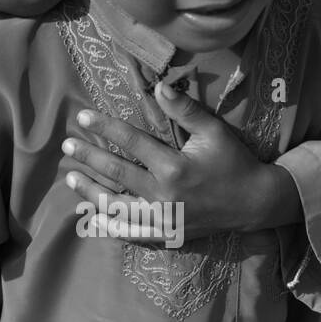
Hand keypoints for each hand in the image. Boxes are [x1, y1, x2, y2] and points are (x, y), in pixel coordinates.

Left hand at [62, 82, 299, 241]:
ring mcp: (163, 219)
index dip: (104, 128)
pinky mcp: (165, 234)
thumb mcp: (214, 131)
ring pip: (116, 206)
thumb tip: (158, 87)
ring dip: (90, 192)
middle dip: (89, 157)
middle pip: (116, 174)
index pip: (130, 142)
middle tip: (67, 146)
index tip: (83, 117)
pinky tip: (91, 217)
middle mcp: (164, 195)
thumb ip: (185, 110)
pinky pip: (131, 232)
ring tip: (71, 178)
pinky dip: (109, 225)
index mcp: (174, 167)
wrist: (253, 203)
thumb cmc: (234, 162)